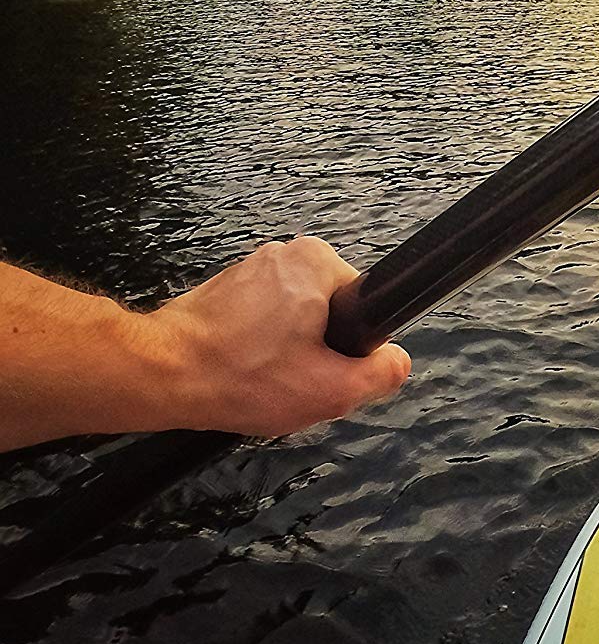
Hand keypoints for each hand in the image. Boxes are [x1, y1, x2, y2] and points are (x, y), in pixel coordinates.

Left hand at [148, 237, 410, 436]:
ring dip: (282, 349)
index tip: (320, 369)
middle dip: (314, 350)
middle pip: (327, 311)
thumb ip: (381, 374)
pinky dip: (253, 345)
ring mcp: (250, 268)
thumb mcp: (332, 390)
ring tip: (258, 377)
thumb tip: (394, 362)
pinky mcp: (222, 287)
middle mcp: (285, 253)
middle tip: (289, 380)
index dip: (348, 347)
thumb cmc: (241, 376)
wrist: (159, 375)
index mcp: (318, 261)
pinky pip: (258, 319)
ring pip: (292, 318)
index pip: (360, 307)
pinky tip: (237, 370)